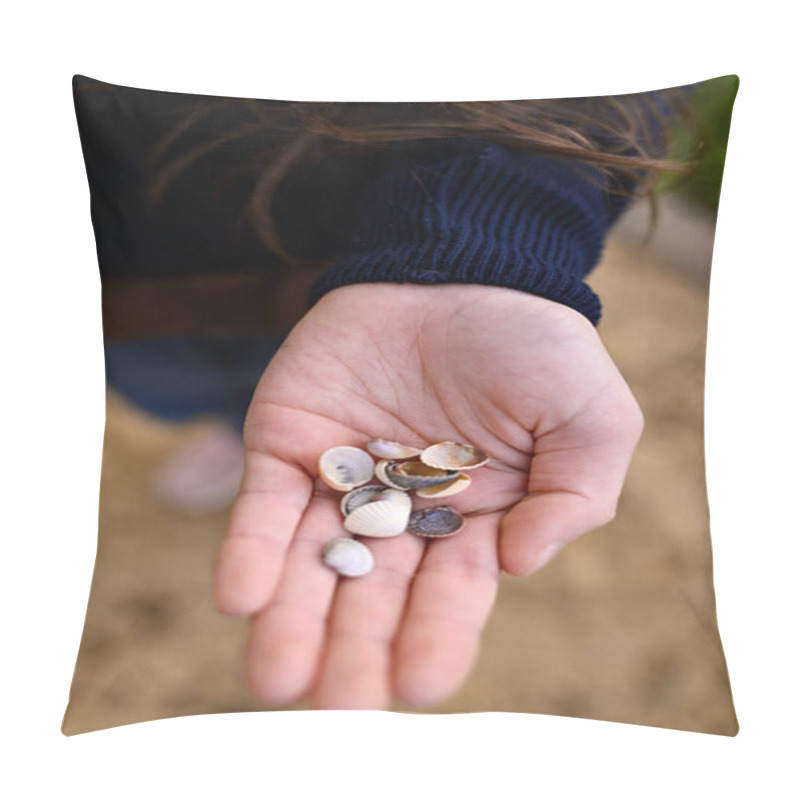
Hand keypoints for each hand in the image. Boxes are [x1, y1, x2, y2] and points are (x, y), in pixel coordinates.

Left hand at [214, 283, 642, 708]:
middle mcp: (399, 514)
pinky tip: (240, 596)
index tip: (416, 686)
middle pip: (372, 595)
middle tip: (335, 707)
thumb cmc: (536, 344)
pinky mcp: (289, 444)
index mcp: (470, 522)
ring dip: (292, 619)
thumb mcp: (591, 417)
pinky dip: (253, 549)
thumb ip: (576, 496)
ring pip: (312, 562)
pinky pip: (267, 504)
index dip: (435, 639)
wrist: (462, 267)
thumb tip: (521, 565)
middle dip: (354, 650)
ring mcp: (340, 481)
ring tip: (273, 677)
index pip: (450, 595)